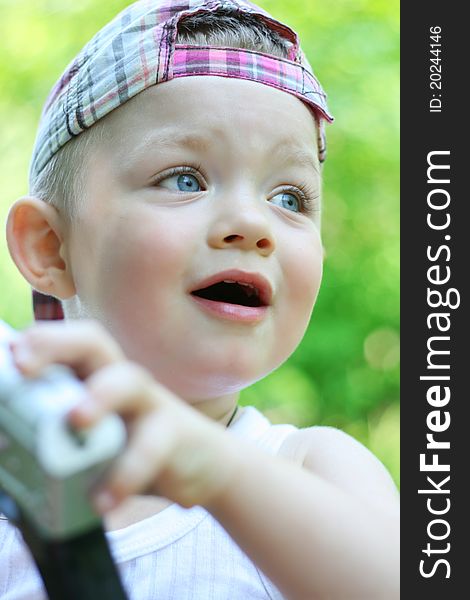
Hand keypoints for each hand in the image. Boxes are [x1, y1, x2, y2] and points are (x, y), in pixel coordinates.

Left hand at [9, 319, 237, 511]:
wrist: (202, 464)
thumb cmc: (133, 449)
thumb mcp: (93, 441)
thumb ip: (56, 439)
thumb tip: (6, 450)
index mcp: (94, 379)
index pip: (64, 346)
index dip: (36, 343)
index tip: (9, 354)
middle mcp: (120, 380)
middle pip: (94, 343)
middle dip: (57, 345)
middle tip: (25, 366)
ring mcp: (150, 402)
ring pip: (128, 381)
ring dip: (100, 396)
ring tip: (77, 420)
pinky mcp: (174, 432)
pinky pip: (151, 445)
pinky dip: (126, 473)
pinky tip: (105, 500)